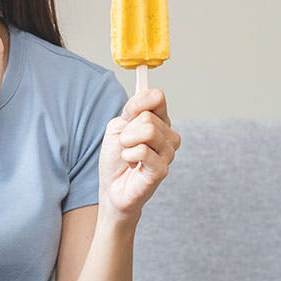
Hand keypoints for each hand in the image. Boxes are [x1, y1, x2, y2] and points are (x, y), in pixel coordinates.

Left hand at [96, 88, 181, 221]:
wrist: (112, 187)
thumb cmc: (116, 158)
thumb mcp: (118, 126)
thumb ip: (132, 109)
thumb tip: (146, 93)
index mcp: (159, 121)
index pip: (157, 97)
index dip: (138, 103)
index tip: (127, 116)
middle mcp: (169, 136)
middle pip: (147, 116)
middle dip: (127, 130)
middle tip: (125, 145)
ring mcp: (168, 153)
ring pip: (148, 131)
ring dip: (127, 143)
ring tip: (128, 155)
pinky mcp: (162, 170)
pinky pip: (143, 151)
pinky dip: (128, 156)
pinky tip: (131, 165)